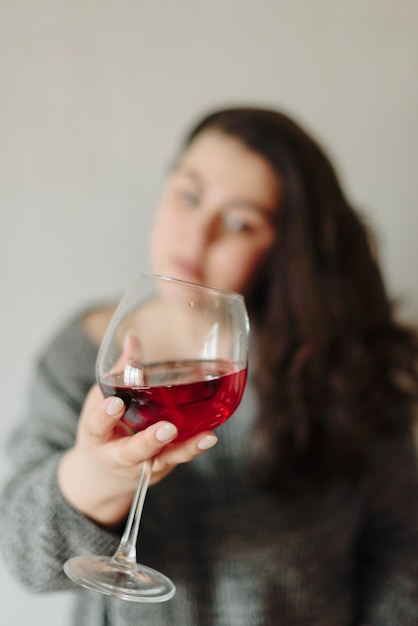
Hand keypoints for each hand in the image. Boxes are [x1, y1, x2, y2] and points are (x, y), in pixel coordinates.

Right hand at [58, 385, 216, 526]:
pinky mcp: (162, 465)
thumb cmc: (104, 428)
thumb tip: (133, 339)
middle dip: (151, 441)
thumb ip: (119, 373)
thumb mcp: (101, 401)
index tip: (115, 403)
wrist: (103, 474)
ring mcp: (143, 463)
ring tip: (206, 436)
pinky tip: (209, 436)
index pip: (97, 427)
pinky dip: (194, 448)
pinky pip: (178, 457)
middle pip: (134, 451)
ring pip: (163, 459)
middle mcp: (119, 455)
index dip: (105, 417)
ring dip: (185, 448)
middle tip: (167, 428)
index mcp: (98, 436)